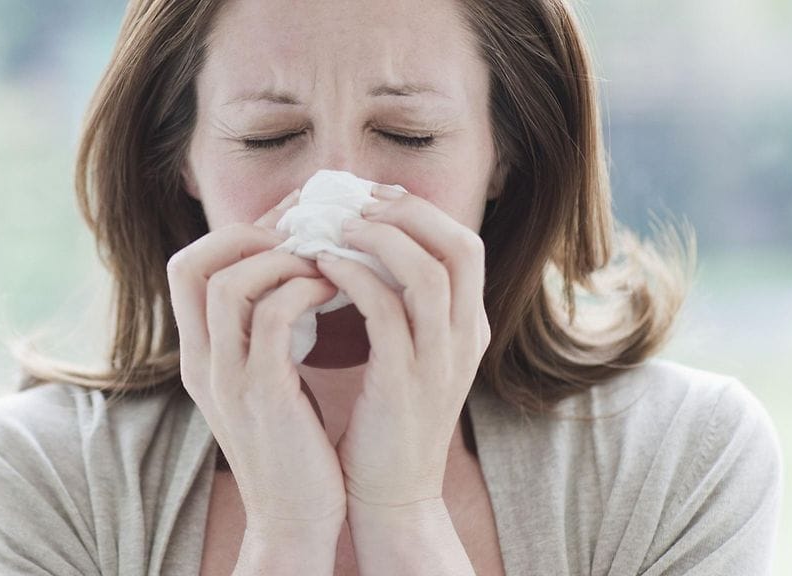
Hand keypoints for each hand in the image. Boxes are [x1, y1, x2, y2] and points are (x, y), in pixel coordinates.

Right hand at [166, 189, 346, 537]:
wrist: (296, 517)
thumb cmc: (293, 444)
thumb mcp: (265, 380)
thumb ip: (263, 333)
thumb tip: (292, 275)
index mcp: (200, 354)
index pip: (185, 268)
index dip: (233, 234)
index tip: (285, 224)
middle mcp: (202, 361)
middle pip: (190, 265)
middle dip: (248, 234)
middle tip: (302, 231)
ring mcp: (227, 378)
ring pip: (228, 286)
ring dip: (281, 260)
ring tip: (323, 260)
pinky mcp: (263, 395)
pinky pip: (274, 319)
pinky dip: (304, 290)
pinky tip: (334, 289)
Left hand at [315, 184, 491, 507]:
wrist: (392, 494)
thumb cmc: (388, 419)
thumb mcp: (412, 356)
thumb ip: (405, 307)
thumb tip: (371, 250)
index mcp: (469, 327)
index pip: (465, 245)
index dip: (420, 212)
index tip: (373, 197)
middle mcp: (466, 338)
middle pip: (460, 247)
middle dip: (408, 213)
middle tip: (355, 202)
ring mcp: (441, 361)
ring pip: (428, 273)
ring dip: (380, 238)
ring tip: (336, 227)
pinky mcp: (405, 383)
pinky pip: (385, 312)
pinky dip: (353, 278)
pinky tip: (322, 267)